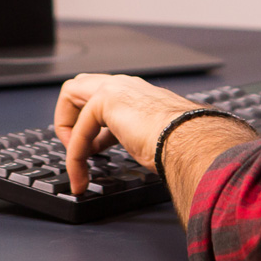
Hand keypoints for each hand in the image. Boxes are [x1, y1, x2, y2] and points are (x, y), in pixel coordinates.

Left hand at [53, 73, 202, 193]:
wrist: (194, 141)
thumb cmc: (186, 144)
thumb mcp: (159, 138)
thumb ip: (144, 137)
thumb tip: (148, 151)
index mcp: (140, 94)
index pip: (102, 98)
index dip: (91, 125)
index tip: (95, 150)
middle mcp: (126, 85)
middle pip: (80, 85)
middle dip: (71, 117)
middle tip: (79, 149)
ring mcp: (116, 88)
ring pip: (71, 93)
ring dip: (66, 131)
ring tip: (76, 164)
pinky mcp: (107, 101)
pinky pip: (78, 131)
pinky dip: (74, 156)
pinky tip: (81, 175)